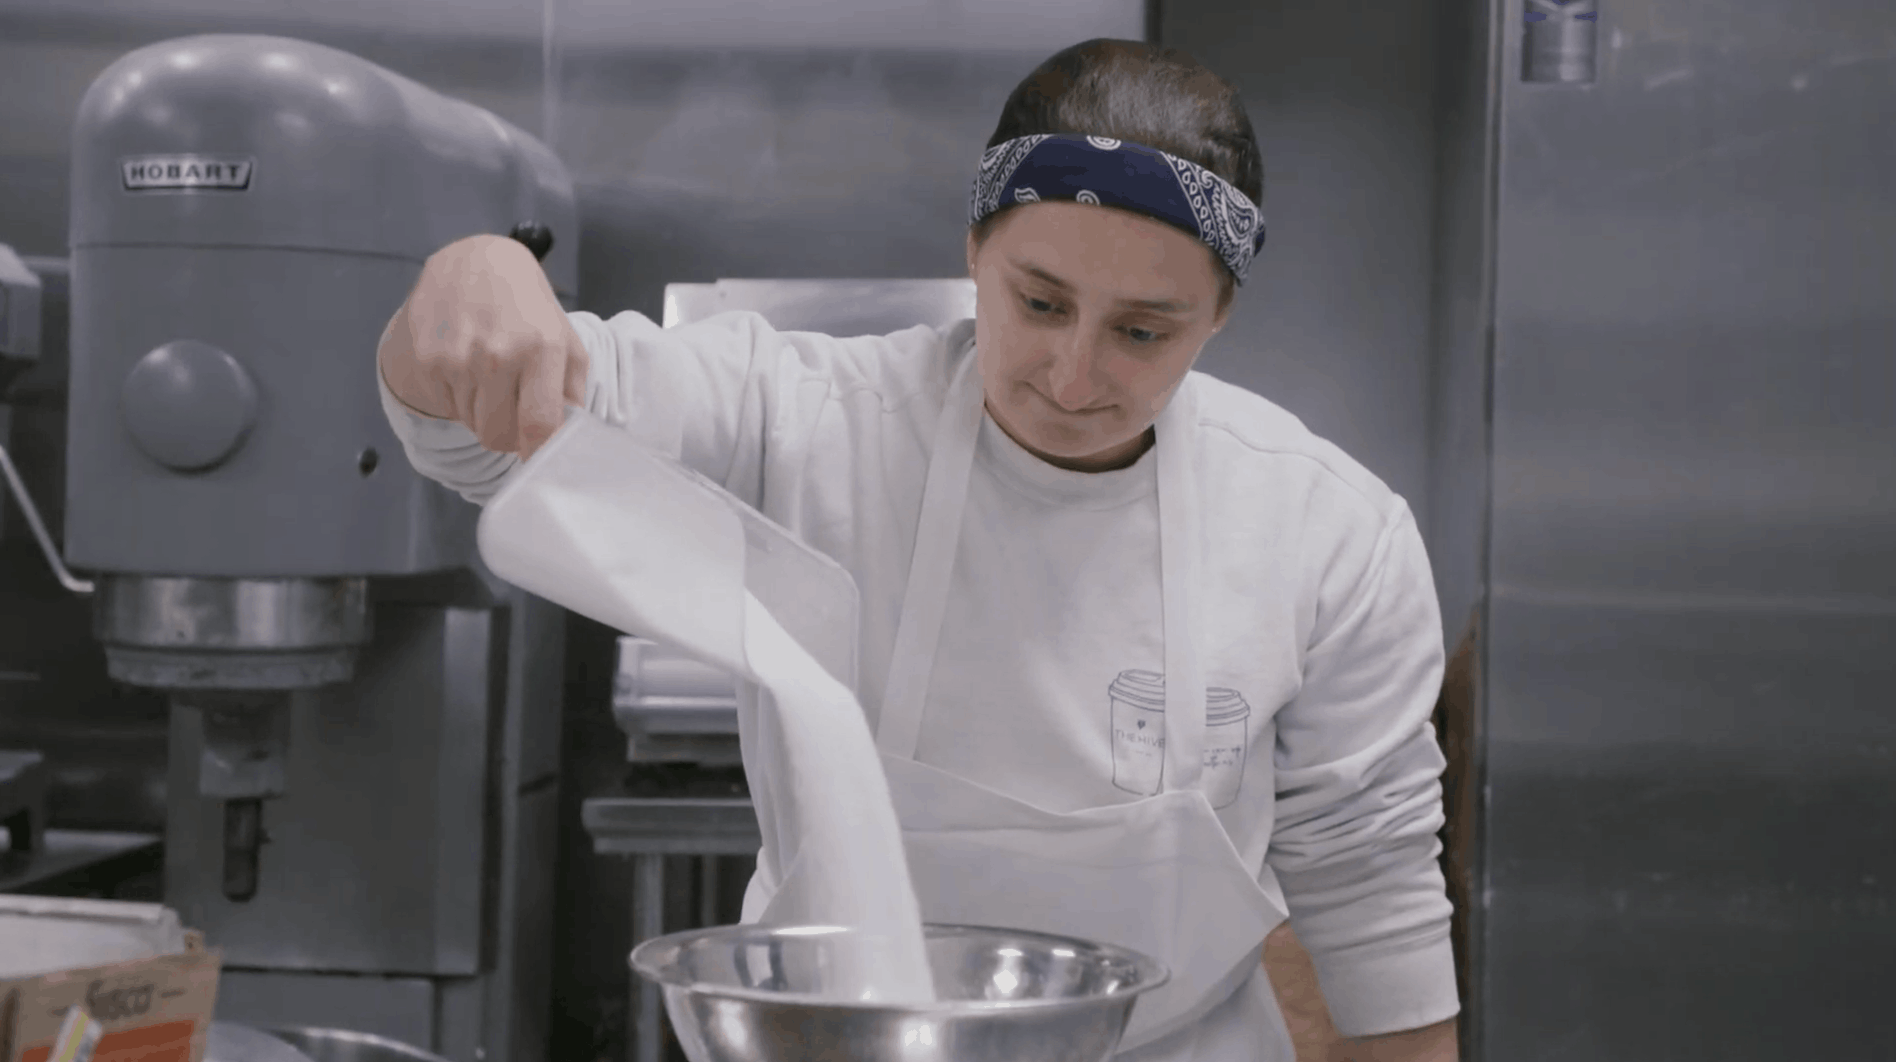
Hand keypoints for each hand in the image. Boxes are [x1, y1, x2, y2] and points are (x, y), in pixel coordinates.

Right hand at [380, 234, 587, 458]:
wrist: (472, 263)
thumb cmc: (528, 307)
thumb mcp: (564, 339)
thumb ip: (572, 391)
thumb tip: (568, 439)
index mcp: (542, 348)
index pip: (539, 424)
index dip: (538, 456)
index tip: (540, 468)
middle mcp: (498, 353)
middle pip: (498, 435)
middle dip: (508, 434)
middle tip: (513, 410)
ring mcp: (457, 357)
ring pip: (471, 424)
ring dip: (483, 414)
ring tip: (489, 377)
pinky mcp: (426, 359)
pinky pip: (445, 407)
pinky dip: (458, 399)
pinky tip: (465, 367)